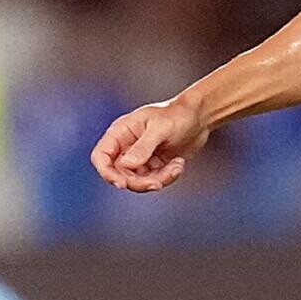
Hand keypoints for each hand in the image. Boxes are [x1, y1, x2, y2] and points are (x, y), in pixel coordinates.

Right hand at [90, 97, 211, 192]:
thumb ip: (144, 147)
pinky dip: (167, 177)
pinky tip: (179, 164)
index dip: (106, 173)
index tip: (122, 184)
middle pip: (120, 175)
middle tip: (159, 182)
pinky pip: (154, 180)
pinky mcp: (154, 165)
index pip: (101, 156)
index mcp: (120, 133)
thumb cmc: (177, 115)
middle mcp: (126, 146)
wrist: (199, 117)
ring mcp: (140, 157)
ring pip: (138, 181)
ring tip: (177, 166)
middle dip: (140, 182)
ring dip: (158, 180)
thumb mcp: (160, 128)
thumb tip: (127, 165)